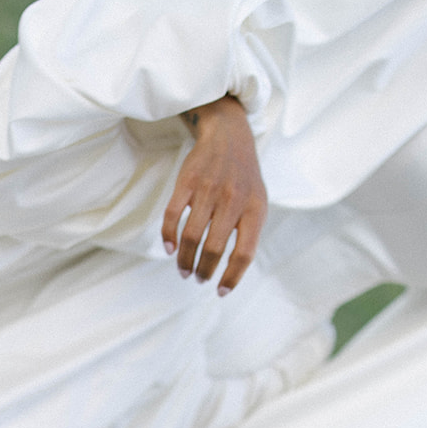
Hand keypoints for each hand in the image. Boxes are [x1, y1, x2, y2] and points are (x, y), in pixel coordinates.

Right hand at [161, 95, 266, 295]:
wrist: (229, 136)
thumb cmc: (244, 178)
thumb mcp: (258, 202)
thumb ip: (249, 232)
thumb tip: (233, 270)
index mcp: (255, 209)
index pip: (244, 252)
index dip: (232, 277)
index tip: (220, 291)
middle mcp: (233, 200)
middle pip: (214, 248)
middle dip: (204, 270)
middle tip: (198, 278)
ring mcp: (209, 190)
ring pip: (192, 236)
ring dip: (185, 260)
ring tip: (184, 270)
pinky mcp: (186, 182)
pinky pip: (172, 215)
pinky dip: (168, 237)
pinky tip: (170, 249)